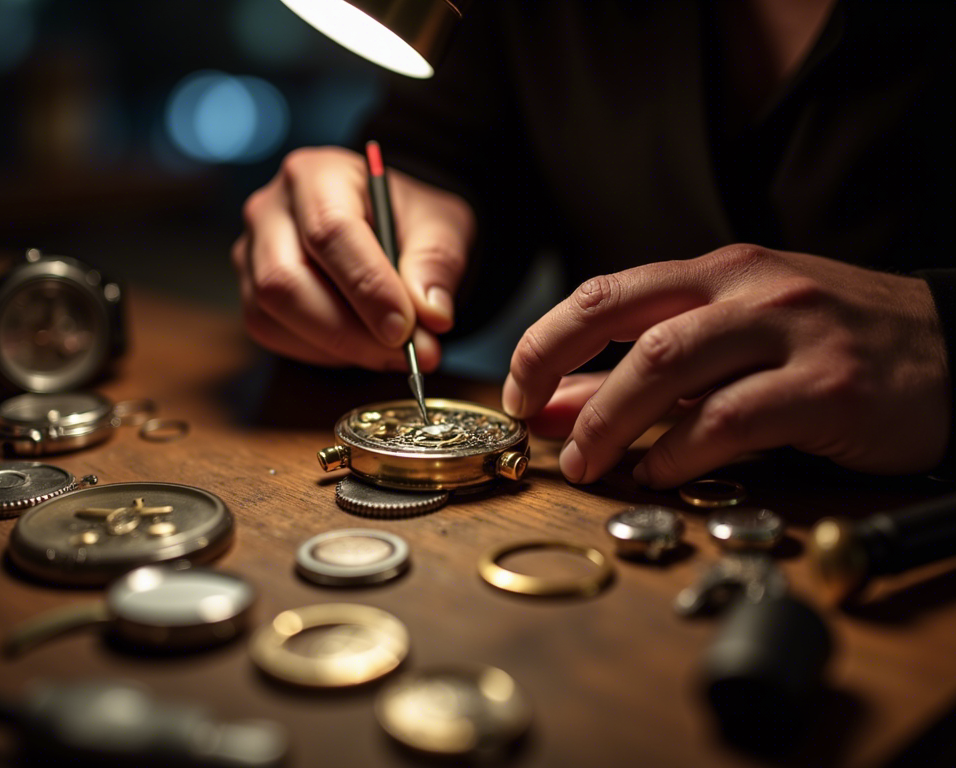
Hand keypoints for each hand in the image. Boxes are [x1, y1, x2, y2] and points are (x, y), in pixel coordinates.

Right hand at [232, 147, 473, 369]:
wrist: (388, 229)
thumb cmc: (409, 222)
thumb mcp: (442, 227)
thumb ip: (437, 263)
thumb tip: (432, 315)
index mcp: (318, 174)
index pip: (330, 232)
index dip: (367, 287)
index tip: (405, 330)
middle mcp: (271, 209)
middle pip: (286, 279)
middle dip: (349, 331)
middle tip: (405, 355)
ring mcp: (252, 253)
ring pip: (273, 313)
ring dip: (339, 346)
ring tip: (391, 353)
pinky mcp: (250, 292)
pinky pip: (273, 333)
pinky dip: (322, 352)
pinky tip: (361, 345)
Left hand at [502, 245, 950, 487]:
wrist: (954, 350)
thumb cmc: (831, 343)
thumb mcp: (735, 341)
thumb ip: (649, 373)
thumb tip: (562, 405)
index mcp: (718, 274)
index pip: (606, 294)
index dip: (547, 340)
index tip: (519, 388)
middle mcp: (747, 290)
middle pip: (625, 323)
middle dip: (558, 372)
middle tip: (535, 427)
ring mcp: (789, 333)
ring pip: (668, 367)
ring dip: (610, 420)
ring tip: (583, 463)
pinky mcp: (826, 386)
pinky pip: (731, 419)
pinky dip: (680, 451)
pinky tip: (656, 473)